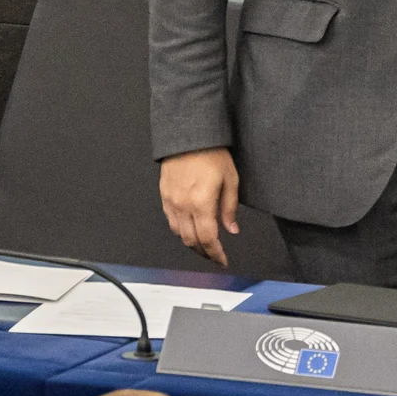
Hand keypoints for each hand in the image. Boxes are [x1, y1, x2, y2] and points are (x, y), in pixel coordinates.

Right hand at [159, 147, 239, 267]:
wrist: (188, 135)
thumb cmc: (211, 153)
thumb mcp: (230, 179)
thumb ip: (229, 207)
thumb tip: (231, 229)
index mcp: (202, 203)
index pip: (208, 239)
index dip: (215, 254)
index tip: (222, 260)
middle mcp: (184, 205)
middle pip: (191, 241)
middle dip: (204, 252)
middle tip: (214, 255)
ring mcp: (171, 201)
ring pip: (178, 233)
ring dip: (191, 243)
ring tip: (203, 245)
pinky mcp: (164, 195)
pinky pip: (170, 220)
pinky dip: (180, 230)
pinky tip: (189, 228)